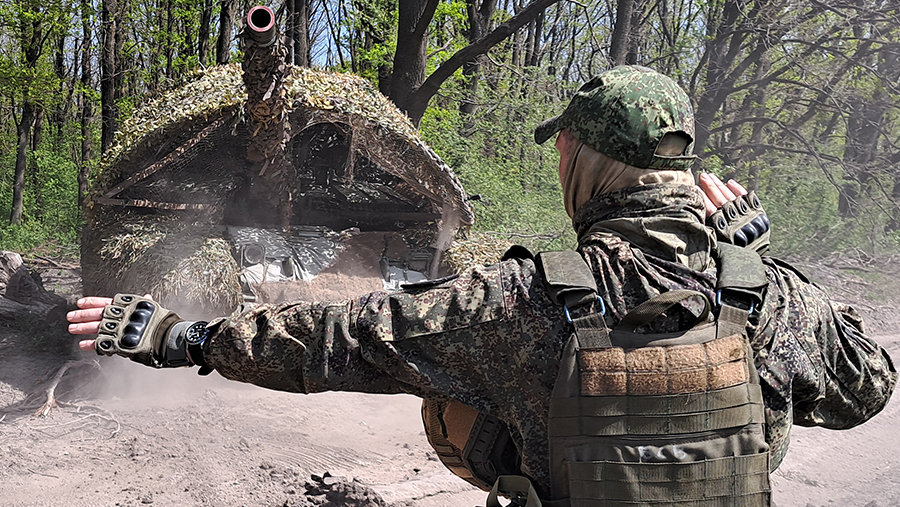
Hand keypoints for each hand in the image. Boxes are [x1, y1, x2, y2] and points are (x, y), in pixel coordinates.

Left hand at [68, 294, 209, 368]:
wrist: (170, 337)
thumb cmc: (163, 322)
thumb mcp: (153, 309)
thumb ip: (146, 303)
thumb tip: (147, 295)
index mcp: (129, 306)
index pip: (107, 301)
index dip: (92, 302)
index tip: (79, 302)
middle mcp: (123, 316)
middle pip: (98, 314)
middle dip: (83, 315)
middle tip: (69, 317)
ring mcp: (120, 330)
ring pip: (97, 328)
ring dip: (83, 328)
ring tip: (71, 329)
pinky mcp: (121, 343)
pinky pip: (103, 344)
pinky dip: (92, 344)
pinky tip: (83, 345)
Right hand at [698, 173, 770, 253]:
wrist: (752, 260)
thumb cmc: (730, 253)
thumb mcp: (716, 245)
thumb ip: (707, 232)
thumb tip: (696, 215)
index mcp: (722, 229)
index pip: (709, 208)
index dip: (701, 197)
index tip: (693, 188)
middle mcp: (734, 220)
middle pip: (720, 199)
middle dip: (710, 186)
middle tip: (702, 176)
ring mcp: (747, 215)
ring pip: (731, 196)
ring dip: (720, 185)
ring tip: (711, 176)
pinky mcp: (757, 213)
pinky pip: (747, 197)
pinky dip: (738, 189)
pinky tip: (730, 182)